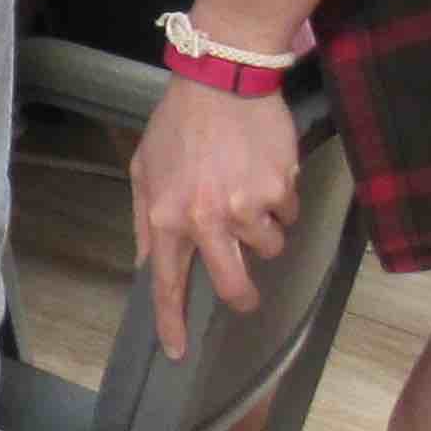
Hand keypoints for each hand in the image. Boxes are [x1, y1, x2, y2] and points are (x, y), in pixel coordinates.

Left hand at [132, 78, 300, 351]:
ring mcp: (246, 205)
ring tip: (248, 192)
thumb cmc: (179, 123)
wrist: (224, 78)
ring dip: (263, 230)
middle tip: (246, 293)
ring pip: (268, 247)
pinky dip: (280, 200)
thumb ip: (145, 219)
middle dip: (243, 296)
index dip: (172, 323)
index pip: (168, 283)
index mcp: (166, 216)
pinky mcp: (279, 189)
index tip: (177, 351)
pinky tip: (264, 171)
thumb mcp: (143, 169)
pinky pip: (287, 214)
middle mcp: (206, 218)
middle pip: (234, 285)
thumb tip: (150, 263)